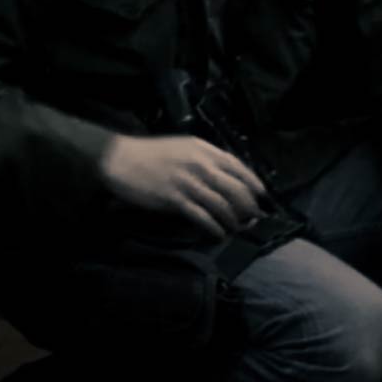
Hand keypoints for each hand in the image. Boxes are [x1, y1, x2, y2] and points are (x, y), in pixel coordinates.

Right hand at [98, 133, 267, 240]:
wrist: (120, 159)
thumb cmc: (150, 154)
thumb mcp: (181, 147)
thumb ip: (203, 157)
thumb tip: (225, 176)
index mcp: (203, 150)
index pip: (238, 167)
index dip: (253, 184)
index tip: (262, 197)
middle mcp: (199, 165)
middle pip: (235, 189)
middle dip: (248, 207)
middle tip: (253, 219)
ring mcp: (187, 182)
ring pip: (222, 205)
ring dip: (233, 220)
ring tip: (237, 229)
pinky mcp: (174, 199)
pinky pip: (202, 216)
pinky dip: (214, 228)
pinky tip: (218, 234)